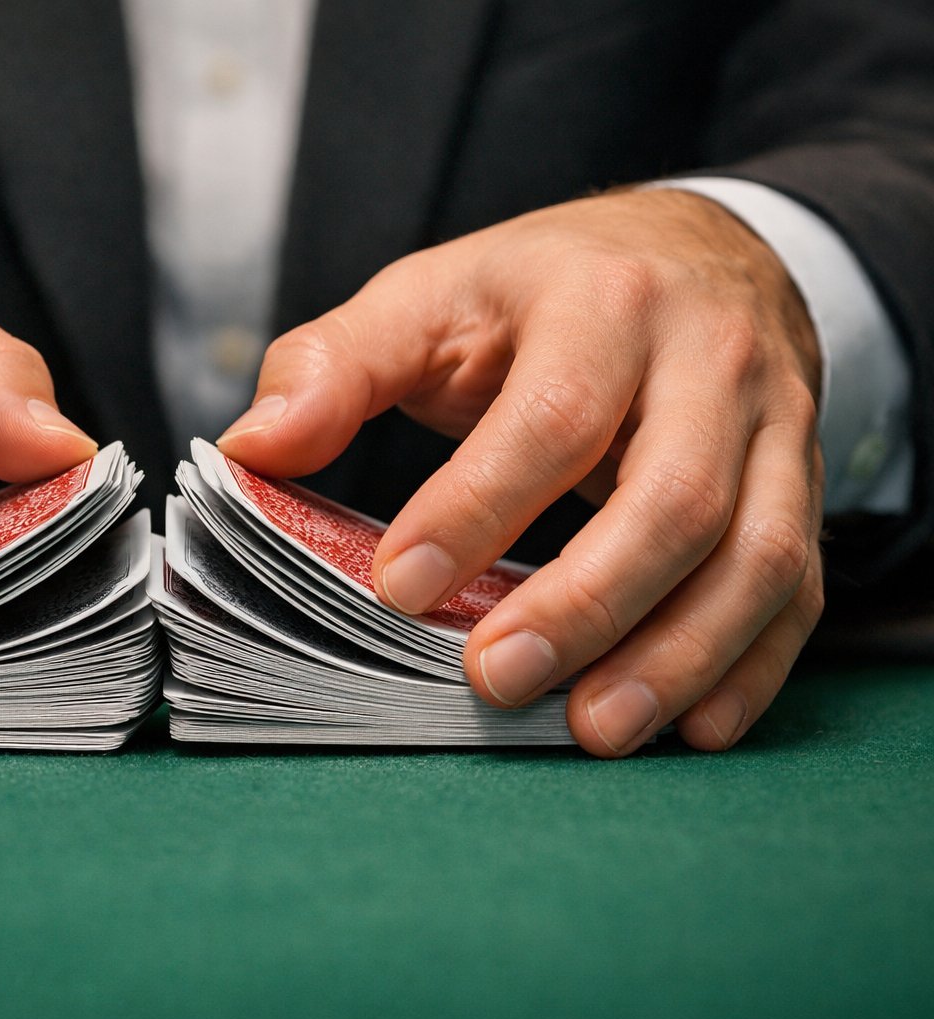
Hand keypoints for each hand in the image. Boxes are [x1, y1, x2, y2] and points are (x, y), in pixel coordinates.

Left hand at [218, 189, 823, 756]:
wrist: (695, 251)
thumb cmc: (538, 289)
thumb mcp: (429, 296)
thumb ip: (335, 364)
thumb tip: (252, 447)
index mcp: (601, 302)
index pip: (552, 415)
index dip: (476, 507)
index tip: (398, 588)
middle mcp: (707, 360)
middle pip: (671, 497)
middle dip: (585, 604)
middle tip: (495, 682)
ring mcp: (774, 426)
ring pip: (755, 552)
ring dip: (678, 655)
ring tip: (594, 730)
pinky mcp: (804, 481)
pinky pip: (800, 585)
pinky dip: (755, 664)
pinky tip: (694, 727)